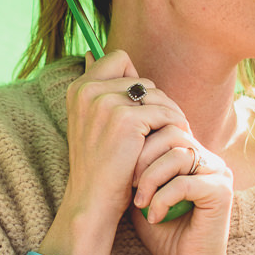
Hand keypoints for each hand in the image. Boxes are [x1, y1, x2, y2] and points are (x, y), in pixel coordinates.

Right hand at [34, 50, 187, 254]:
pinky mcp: (127, 120)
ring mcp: (106, 103)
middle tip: (161, 127)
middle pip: (142, 78)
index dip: (135, 82)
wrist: (92, 201)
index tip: (141, 109)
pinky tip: (175, 141)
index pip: (119, 59)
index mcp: (78, 88)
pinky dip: (175, 126)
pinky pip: (165, 112)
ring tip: (170, 134)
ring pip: (156, 93)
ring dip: (169, 113)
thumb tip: (90, 53)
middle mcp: (89, 90)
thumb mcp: (88, 122)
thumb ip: (95, 89)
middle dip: (156, 101)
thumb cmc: (97, 166)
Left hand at [128, 133, 244, 254]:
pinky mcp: (221, 191)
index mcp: (192, 154)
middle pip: (172, 132)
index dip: (142, 137)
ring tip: (139, 203)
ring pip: (178, 155)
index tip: (121, 163)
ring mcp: (218, 172)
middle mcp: (209, 158)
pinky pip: (185, 182)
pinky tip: (154, 216)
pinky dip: (163, 198)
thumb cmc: (164, 233)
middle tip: (128, 184)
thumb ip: (137, 166)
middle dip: (142, 156)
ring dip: (151, 178)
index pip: (167, 124)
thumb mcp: (142, 193)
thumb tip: (115, 136)